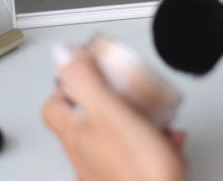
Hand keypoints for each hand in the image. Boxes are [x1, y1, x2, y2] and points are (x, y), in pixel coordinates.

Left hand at [43, 51, 185, 180]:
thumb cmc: (137, 171)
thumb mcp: (109, 112)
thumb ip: (84, 81)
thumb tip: (62, 53)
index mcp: (76, 133)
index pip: (54, 104)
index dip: (68, 83)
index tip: (90, 68)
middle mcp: (85, 152)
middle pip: (89, 116)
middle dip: (114, 98)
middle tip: (128, 90)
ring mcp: (105, 168)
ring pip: (118, 132)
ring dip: (139, 119)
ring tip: (155, 116)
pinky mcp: (129, 176)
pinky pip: (138, 152)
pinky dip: (155, 142)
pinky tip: (169, 140)